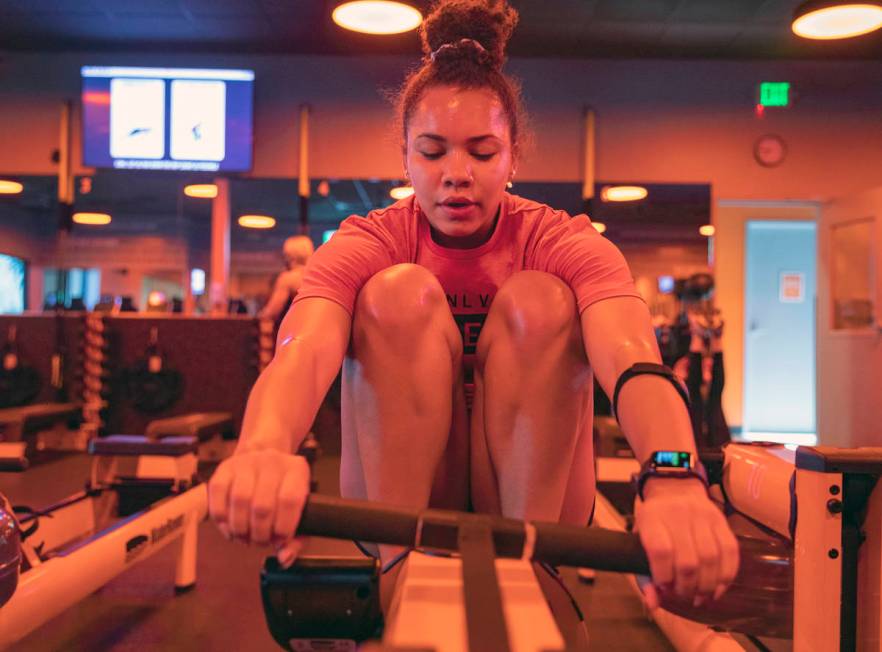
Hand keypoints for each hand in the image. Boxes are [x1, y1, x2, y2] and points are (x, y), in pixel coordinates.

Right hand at [208, 449, 310, 567]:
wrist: (263, 461)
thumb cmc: (283, 491)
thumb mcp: (299, 509)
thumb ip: (296, 538)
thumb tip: (284, 559)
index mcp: (296, 470)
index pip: (290, 500)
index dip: (283, 527)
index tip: (279, 540)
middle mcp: (272, 461)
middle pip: (262, 505)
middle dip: (260, 533)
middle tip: (261, 541)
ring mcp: (246, 462)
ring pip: (239, 501)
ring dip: (241, 529)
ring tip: (245, 538)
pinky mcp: (224, 468)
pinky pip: (218, 498)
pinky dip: (222, 521)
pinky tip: (230, 529)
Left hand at [633, 478, 738, 609]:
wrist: (674, 487)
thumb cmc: (655, 520)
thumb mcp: (640, 539)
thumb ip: (644, 574)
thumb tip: (652, 605)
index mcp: (653, 518)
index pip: (660, 551)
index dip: (663, 576)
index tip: (664, 587)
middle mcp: (679, 515)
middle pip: (688, 561)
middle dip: (686, 587)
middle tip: (683, 595)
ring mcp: (704, 516)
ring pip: (711, 559)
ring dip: (707, 586)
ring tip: (700, 597)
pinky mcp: (722, 521)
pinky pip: (730, 552)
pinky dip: (726, 576)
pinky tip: (717, 589)